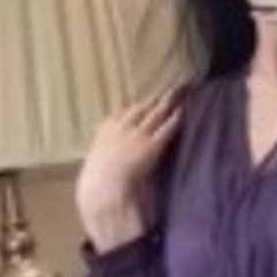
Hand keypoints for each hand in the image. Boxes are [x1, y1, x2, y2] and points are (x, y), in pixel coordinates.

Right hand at [76, 90, 181, 246]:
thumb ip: (101, 146)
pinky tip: (182, 112)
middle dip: (152, 99)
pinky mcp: (152, 144)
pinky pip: (166, 128)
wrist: (104, 186)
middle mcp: (122, 127)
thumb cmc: (97, 179)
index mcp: (105, 131)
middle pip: (140, 109)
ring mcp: (138, 135)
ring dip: (166, 103)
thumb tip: (99, 140)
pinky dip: (174, 119)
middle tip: (164, 90)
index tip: (142, 102)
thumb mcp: (94, 158)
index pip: (120, 114)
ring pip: (154, 114)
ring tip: (176, 94)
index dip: (134, 108)